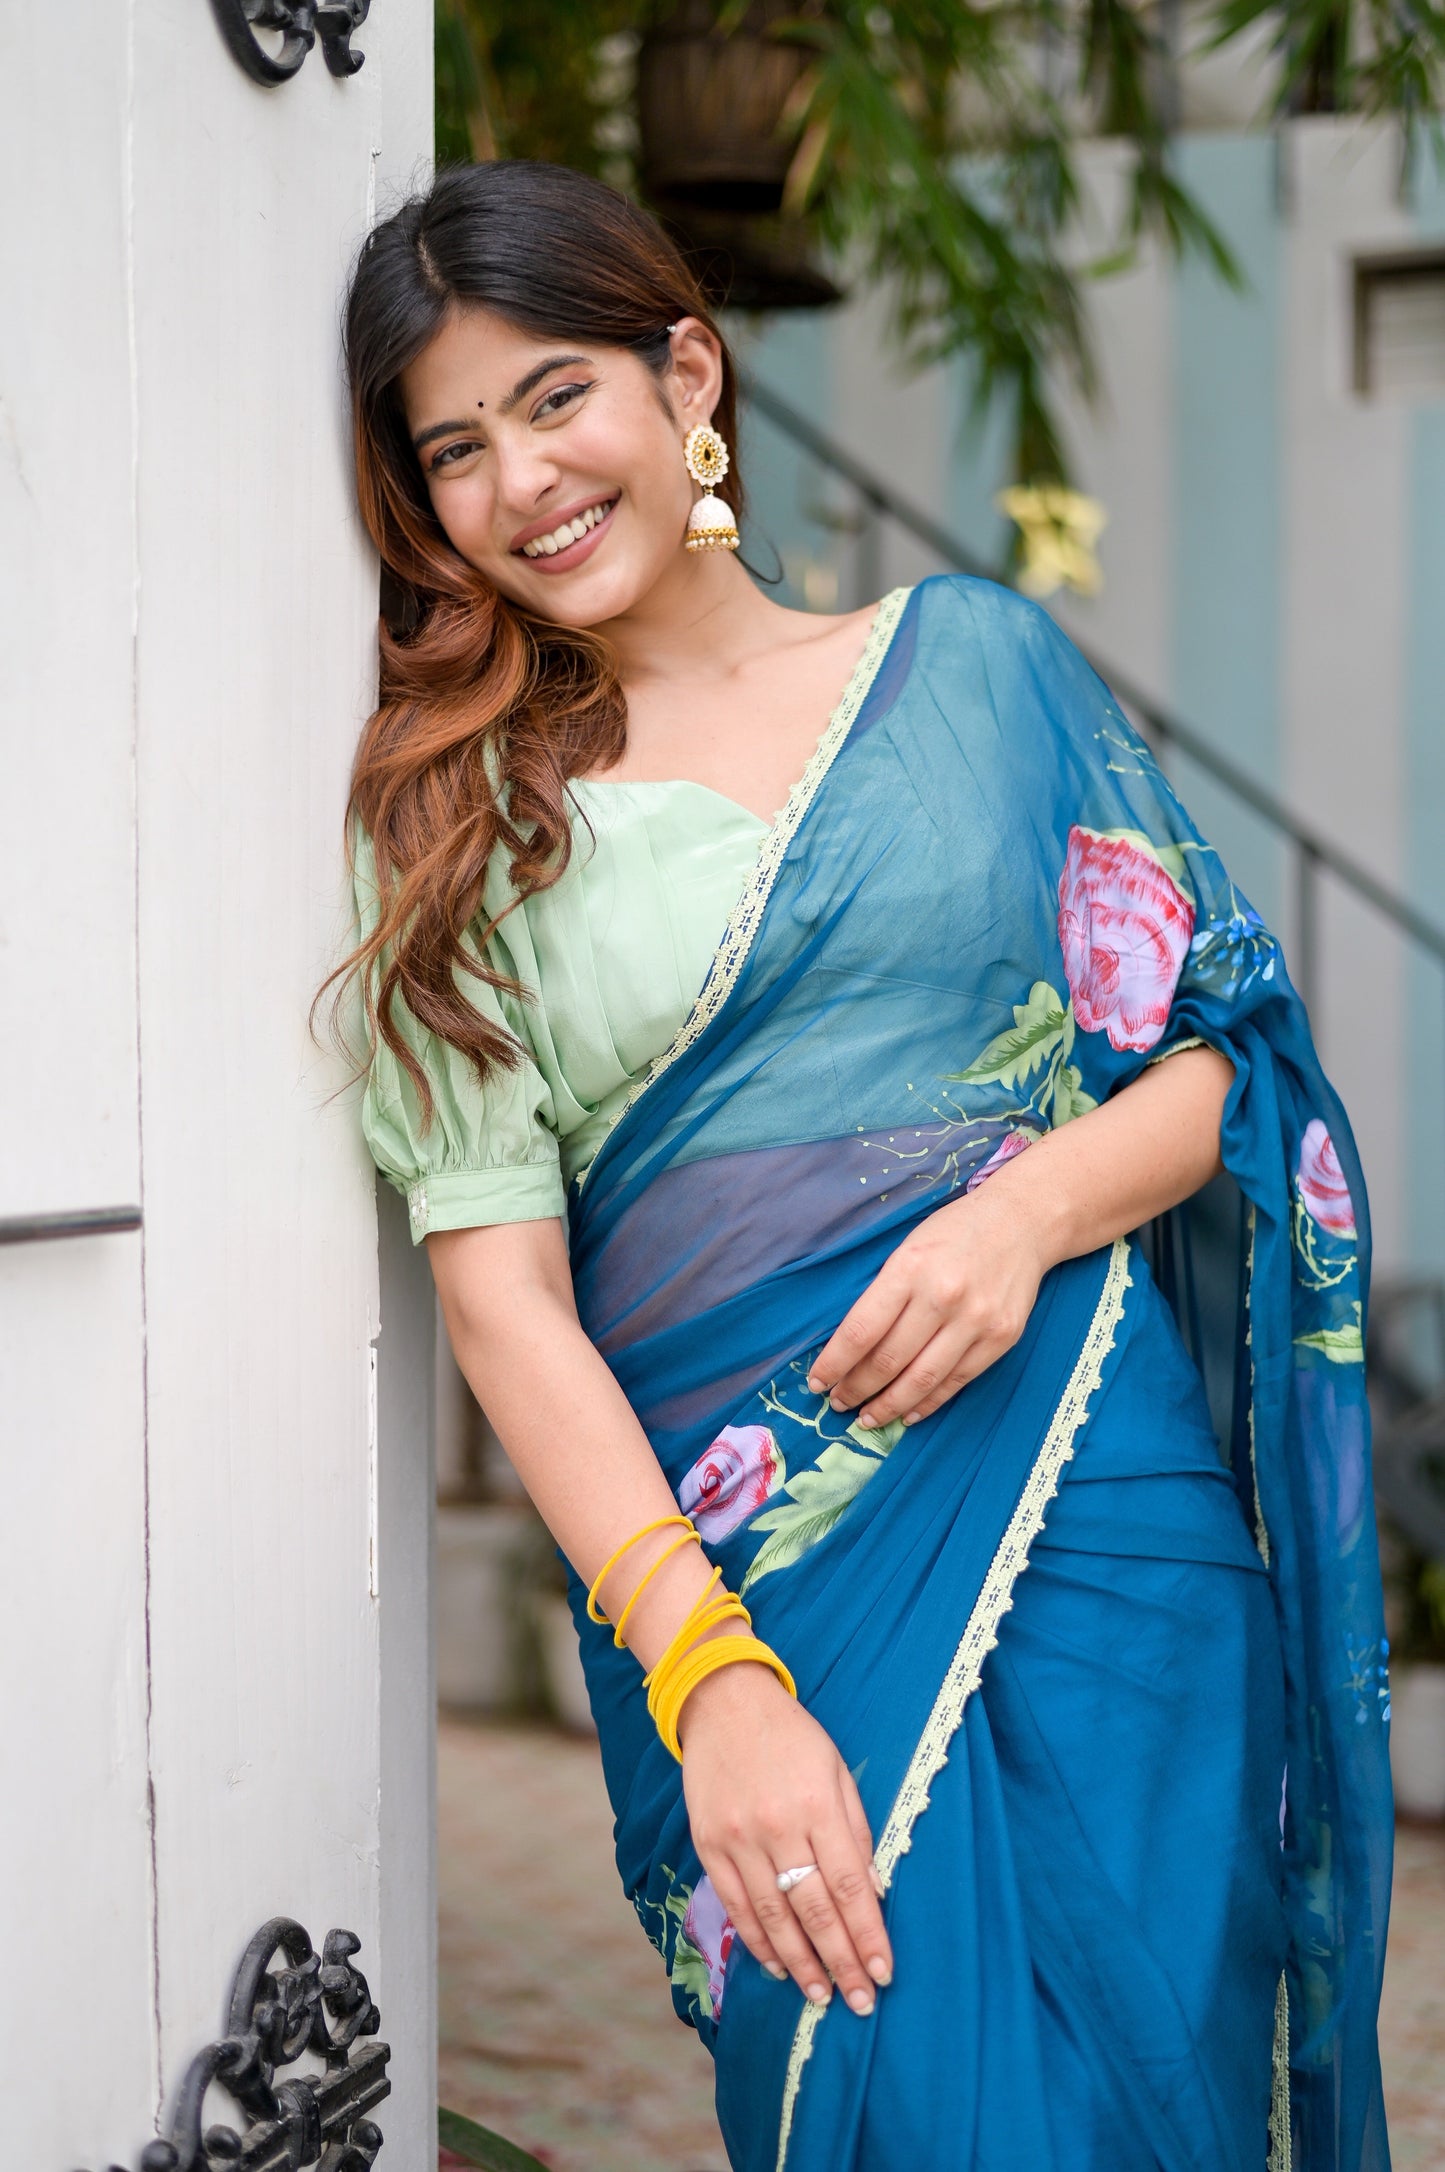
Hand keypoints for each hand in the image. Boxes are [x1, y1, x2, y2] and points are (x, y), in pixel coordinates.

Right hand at [679, 1660, 892, 2014]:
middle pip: (815, 1911)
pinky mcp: (709, 1844)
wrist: (724, 1702)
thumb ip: (856, 1829)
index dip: (869, 1936)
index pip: (851, 1887)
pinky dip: (758, 1941)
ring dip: (801, 1964)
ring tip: (822, 1997)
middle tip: (861, 2002)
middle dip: (841, 1963)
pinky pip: (736, 1906)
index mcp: (818, 1805)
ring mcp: (738, 1839)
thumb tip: (872, 1891)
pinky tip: (779, 1966)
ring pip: (774, 1918)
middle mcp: (778, 1827)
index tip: (884, 1974)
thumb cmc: (792, 1736)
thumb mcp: (837, 1769)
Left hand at [807, 1183, 1048, 1429]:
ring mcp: (976, 1321)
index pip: (861, 1330)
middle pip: (889, 1360)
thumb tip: (849, 1348)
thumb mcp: (907, 1248)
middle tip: (839, 1403)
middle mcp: (943, 1296)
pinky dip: (929, 1403)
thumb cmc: (953, 1233)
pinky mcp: (1001, 1338)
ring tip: (868, 1418)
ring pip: (922, 1379)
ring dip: (889, 1405)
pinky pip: (957, 1381)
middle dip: (857, 1389)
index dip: (835, 1364)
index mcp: (910, 1268)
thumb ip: (883, 1294)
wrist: (1020, 1222)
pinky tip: (908, 1412)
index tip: (817, 1382)